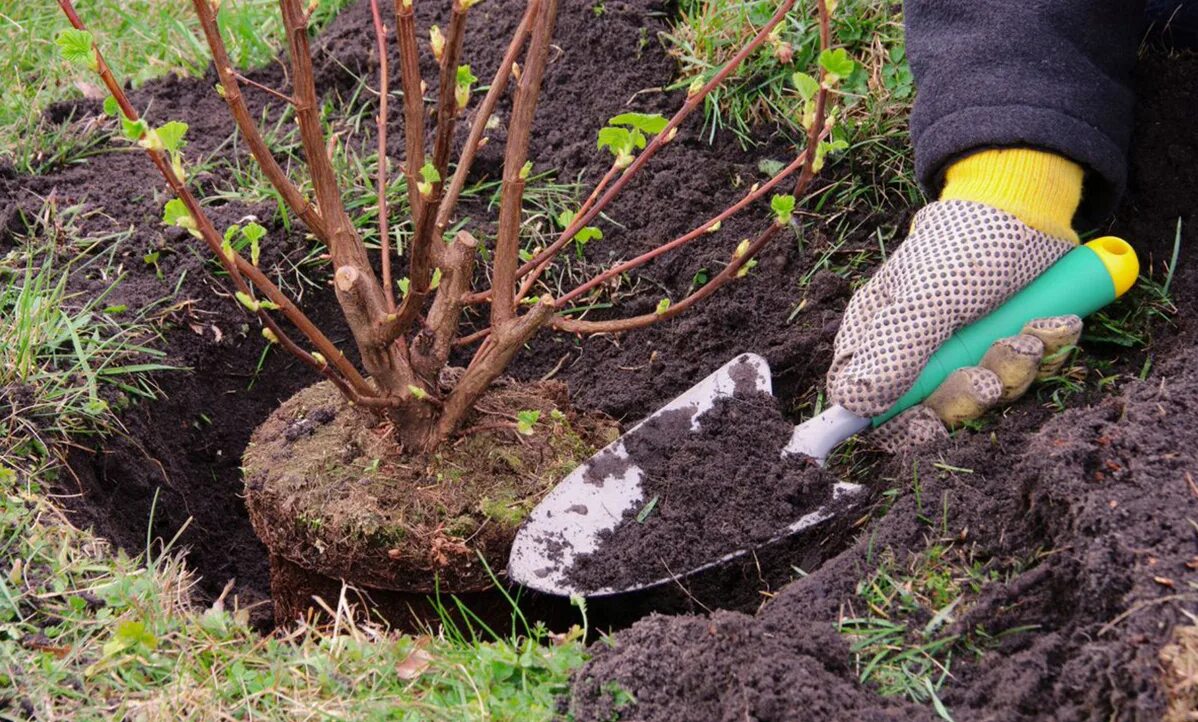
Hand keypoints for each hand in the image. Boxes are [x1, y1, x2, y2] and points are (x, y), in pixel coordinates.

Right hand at [826, 200, 1079, 451]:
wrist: (1032, 205)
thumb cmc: (965, 244)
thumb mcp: (928, 299)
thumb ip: (893, 354)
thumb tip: (854, 405)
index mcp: (877, 337)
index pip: (867, 403)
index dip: (896, 423)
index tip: (928, 422)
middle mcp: (916, 350)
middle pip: (931, 411)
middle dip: (970, 395)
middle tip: (990, 375)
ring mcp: (964, 350)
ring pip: (985, 396)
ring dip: (1015, 370)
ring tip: (1028, 335)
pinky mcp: (1007, 344)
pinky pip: (1026, 375)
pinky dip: (1044, 353)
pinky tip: (1051, 323)